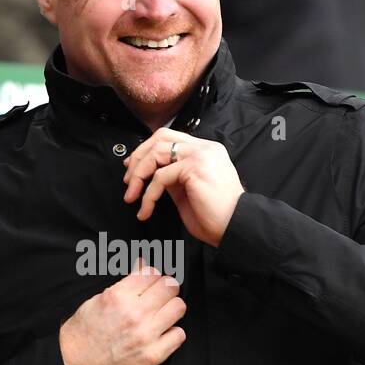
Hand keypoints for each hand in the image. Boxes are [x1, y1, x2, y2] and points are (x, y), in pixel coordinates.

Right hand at [58, 262, 186, 364]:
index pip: (152, 272)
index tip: (151, 283)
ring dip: (171, 309)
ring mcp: (145, 335)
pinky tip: (160, 335)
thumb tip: (142, 264)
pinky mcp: (153, 356)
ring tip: (160, 315)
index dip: (152, 276)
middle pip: (170, 287)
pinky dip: (172, 333)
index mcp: (117, 297)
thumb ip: (124, 284)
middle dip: (165, 289)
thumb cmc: (82, 336)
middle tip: (158, 297)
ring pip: (179, 308)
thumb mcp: (96, 302)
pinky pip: (179, 334)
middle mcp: (134, 314)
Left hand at [122, 129, 243, 246]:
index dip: (146, 150)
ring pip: (156, 153)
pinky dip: (148, 195)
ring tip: (132, 197)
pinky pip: (160, 177)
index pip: (169, 137)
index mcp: (205, 150)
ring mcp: (200, 155)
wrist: (235, 227)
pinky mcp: (195, 167)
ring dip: (138, 176)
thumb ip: (173, 177)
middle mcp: (204, 147)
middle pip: (160, 137)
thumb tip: (151, 173)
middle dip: (138, 158)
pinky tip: (146, 210)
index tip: (132, 168)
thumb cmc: (216, 216)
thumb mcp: (188, 191)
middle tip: (128, 181)